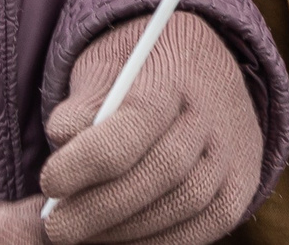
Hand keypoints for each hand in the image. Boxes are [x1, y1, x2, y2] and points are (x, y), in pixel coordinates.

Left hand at [42, 13, 260, 244]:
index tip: (49, 180)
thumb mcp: (108, 63)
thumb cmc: (142, 70)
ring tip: (79, 235)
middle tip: (55, 227)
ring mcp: (232, 156)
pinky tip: (118, 240)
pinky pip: (201, 230)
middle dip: (100, 207)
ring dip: (124, 231)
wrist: (206, 70)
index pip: (138, 122)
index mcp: (176, 74)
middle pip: (161, 171)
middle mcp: (212, 116)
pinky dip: (155, 242)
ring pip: (183, 206)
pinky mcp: (239, 191)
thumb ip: (86, 98)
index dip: (90, 158)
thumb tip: (62, 137)